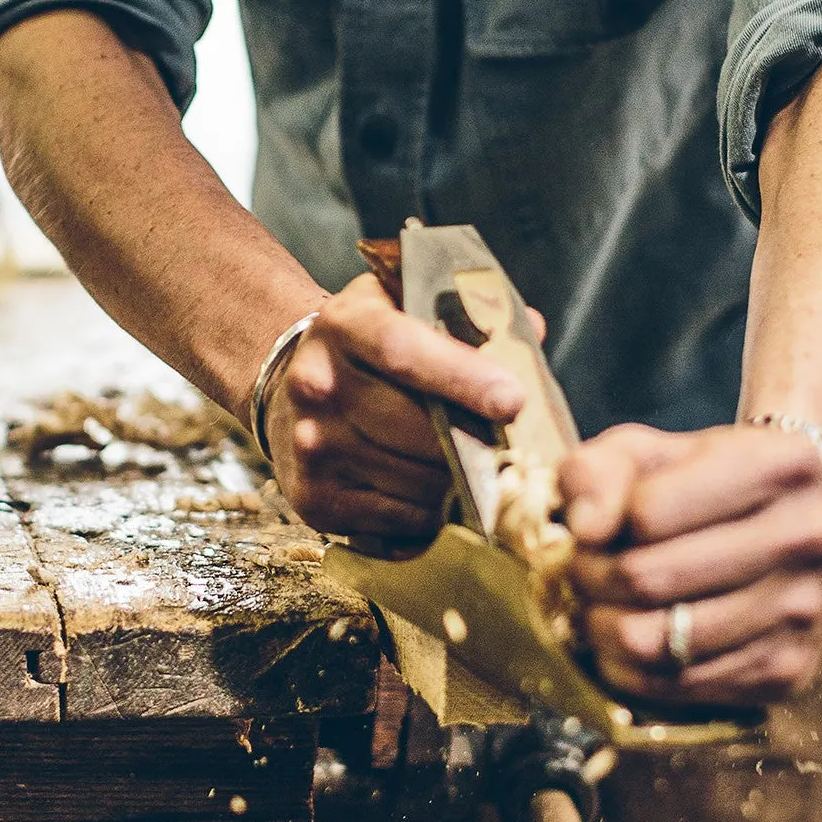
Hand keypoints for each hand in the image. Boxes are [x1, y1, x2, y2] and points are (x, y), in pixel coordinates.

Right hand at [262, 273, 525, 539]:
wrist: (290, 388)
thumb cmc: (370, 346)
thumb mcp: (405, 305)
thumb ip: (468, 313)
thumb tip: (531, 329)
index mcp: (344, 324)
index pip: (404, 350)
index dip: (462, 377)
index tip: (514, 400)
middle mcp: (317, 383)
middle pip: (413, 425)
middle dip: (473, 442)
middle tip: (512, 447)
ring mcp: (310, 445)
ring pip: (412, 478)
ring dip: (458, 481)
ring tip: (479, 470)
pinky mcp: (312, 498)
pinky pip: (396, 517)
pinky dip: (431, 512)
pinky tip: (442, 494)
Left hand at [560, 423, 821, 705]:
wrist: (780, 524)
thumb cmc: (699, 480)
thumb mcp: (643, 451)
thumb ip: (598, 470)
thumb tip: (588, 528)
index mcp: (780, 464)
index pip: (649, 512)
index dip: (598, 526)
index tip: (591, 529)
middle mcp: (807, 536)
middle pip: (650, 579)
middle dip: (593, 578)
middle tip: (584, 570)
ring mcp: (804, 610)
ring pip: (658, 642)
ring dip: (605, 627)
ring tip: (601, 603)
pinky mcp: (790, 670)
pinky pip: (679, 689)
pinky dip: (632, 670)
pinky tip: (629, 635)